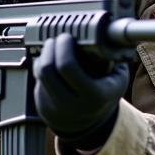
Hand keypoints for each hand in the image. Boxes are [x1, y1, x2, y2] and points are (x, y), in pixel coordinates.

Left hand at [33, 33, 128, 149]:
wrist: (89, 122)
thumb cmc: (104, 93)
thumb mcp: (117, 79)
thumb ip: (114, 58)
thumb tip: (108, 32)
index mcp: (93, 96)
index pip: (68, 67)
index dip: (63, 47)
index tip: (68, 37)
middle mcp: (71, 102)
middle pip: (48, 68)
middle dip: (51, 47)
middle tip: (58, 38)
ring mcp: (55, 104)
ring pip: (40, 72)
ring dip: (44, 53)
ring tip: (53, 44)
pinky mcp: (43, 102)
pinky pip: (37, 78)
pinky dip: (41, 63)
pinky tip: (50, 56)